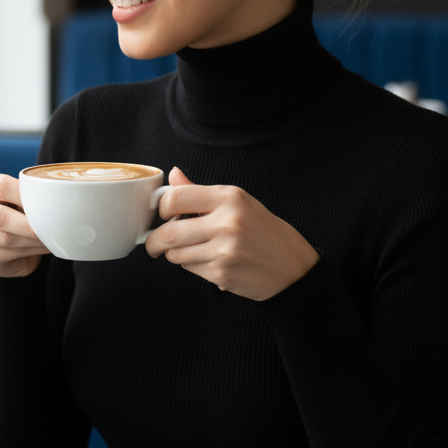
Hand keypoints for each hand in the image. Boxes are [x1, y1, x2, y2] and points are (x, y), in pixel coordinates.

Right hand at [0, 173, 50, 277]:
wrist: (6, 242)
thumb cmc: (18, 212)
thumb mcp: (22, 198)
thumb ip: (31, 194)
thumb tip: (58, 198)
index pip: (1, 186)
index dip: (26, 196)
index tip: (48, 204)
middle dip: (29, 225)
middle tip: (52, 228)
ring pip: (3, 238)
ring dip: (32, 240)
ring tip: (51, 239)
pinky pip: (6, 253)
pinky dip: (30, 251)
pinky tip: (43, 247)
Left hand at [144, 167, 319, 301]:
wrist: (291, 267)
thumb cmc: (264, 233)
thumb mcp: (238, 203)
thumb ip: (200, 192)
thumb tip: (174, 176)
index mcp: (229, 197)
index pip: (176, 198)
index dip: (162, 209)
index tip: (162, 216)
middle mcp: (227, 221)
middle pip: (169, 232)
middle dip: (155, 241)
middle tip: (155, 244)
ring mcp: (224, 249)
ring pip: (176, 254)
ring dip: (176, 255)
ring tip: (193, 251)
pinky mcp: (222, 272)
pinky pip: (190, 269)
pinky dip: (193, 267)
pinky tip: (211, 261)